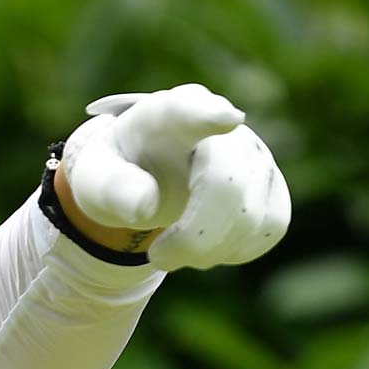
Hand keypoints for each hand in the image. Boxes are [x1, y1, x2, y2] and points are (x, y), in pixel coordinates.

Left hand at [63, 83, 291, 271]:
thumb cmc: (118, 173)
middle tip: (158, 257)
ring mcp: (255, 154)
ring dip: (210, 248)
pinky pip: (271, 226)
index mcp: (168, 115)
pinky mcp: (273, 185)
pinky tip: (207, 244)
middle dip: (193, 237)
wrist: (145, 178)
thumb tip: (145, 205)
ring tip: (176, 247)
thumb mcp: (95, 180)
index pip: (190, 110)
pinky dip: (236, 249)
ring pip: (254, 213)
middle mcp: (223, 125)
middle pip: (228, 185)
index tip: (226, 118)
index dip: (208, 115)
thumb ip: (111, 188)